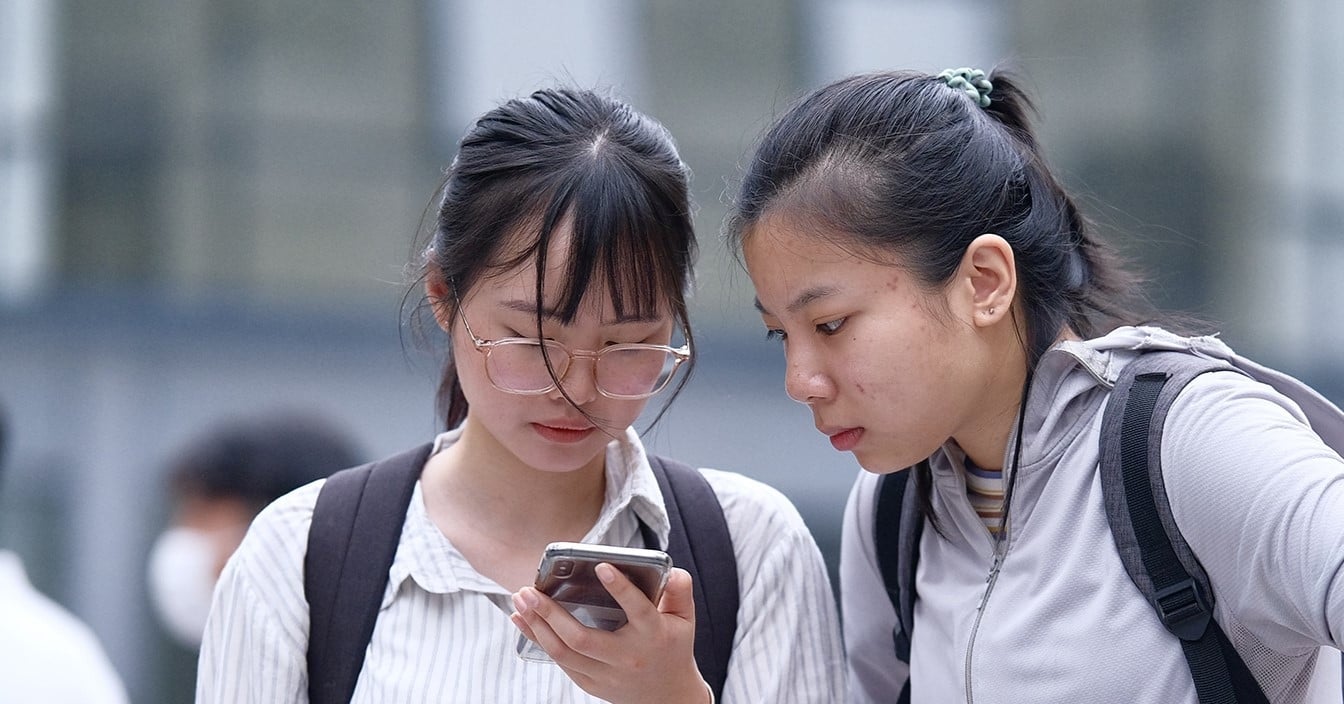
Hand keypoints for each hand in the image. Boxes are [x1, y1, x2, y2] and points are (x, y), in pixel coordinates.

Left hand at [511, 565, 710, 703]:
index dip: (620, 588)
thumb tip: (671, 572)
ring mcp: (606, 674)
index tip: (600, 567)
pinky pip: (561, 662)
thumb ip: (680, 591)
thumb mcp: (684, 618)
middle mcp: (627, 657)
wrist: (668, 696)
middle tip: (530, 590)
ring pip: (564, 652)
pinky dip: (539, 640)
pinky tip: (524, 620)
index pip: (637, 610)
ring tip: (520, 600)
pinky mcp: (591, 683)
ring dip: (537, 626)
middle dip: (551, 614)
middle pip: (582, 638)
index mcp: (653, 635)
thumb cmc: (673, 647)